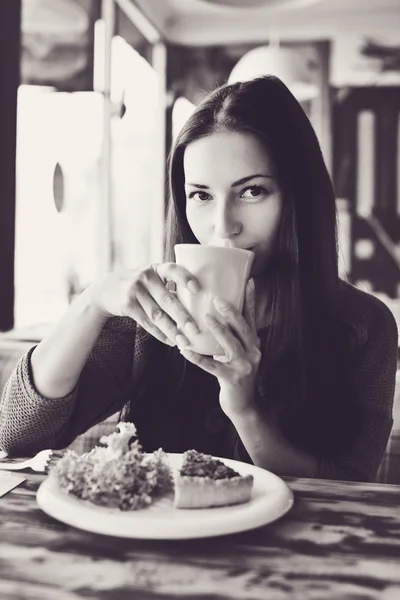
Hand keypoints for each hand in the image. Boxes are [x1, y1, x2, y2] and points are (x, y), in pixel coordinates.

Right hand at [89, 263, 200, 346]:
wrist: (106, 289)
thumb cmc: (139, 284)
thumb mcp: (152, 278)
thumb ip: (170, 287)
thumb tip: (198, 306)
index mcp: (156, 269)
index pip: (173, 270)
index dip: (185, 279)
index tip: (197, 289)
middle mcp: (145, 277)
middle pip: (167, 299)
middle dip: (182, 316)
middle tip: (195, 329)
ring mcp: (134, 291)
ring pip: (157, 315)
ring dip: (172, 330)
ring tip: (184, 341)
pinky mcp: (127, 305)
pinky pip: (146, 323)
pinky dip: (160, 334)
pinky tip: (170, 341)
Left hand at [178, 279, 260, 415]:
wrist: (244, 406)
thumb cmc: (237, 376)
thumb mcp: (239, 355)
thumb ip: (231, 339)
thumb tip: (213, 317)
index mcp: (253, 344)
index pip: (252, 318)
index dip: (251, 300)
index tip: (249, 282)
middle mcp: (252, 352)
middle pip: (243, 328)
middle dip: (231, 312)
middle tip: (218, 298)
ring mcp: (243, 366)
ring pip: (230, 344)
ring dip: (217, 330)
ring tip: (205, 318)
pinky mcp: (231, 379)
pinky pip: (211, 366)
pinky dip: (197, 357)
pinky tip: (184, 349)